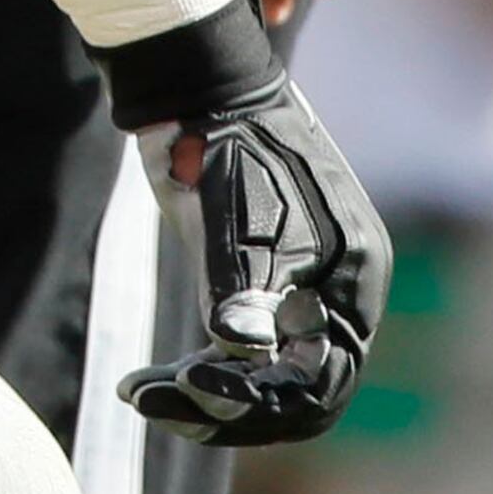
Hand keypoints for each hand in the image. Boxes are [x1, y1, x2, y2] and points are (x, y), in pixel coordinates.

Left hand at [118, 29, 391, 449]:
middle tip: (152, 404)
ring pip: (266, 380)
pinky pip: (242, 354)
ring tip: (138, 394)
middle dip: (227, 409)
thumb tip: (237, 347)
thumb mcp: (236, 213)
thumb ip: (243, 284)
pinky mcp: (260, 286)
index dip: (258, 396)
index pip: (320, 377)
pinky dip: (201, 370)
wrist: (200, 84)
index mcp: (354, 281)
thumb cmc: (226, 141)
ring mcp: (302, 292)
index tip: (189, 385)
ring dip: (205, 397)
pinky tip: (150, 378)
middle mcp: (337, 296)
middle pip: (298, 392)